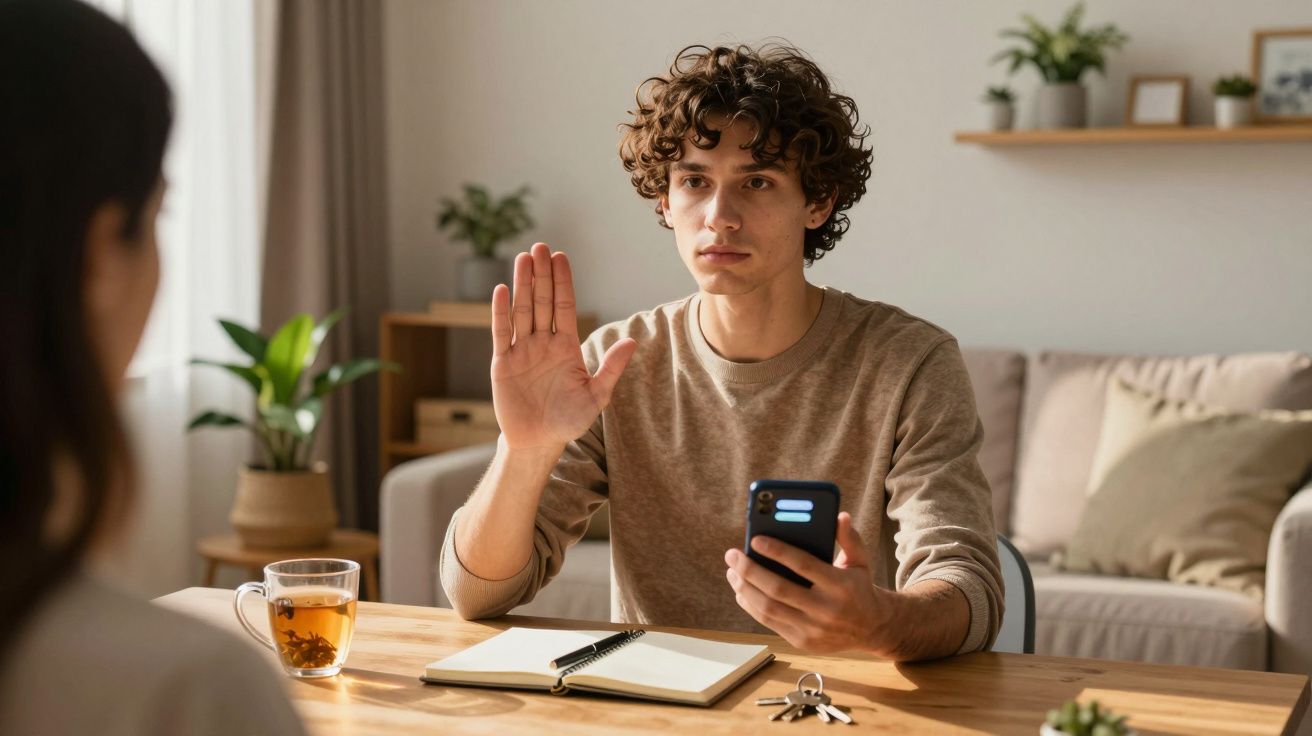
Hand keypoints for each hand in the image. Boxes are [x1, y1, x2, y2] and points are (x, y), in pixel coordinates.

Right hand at [490, 243, 636, 451]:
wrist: (538, 442)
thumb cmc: (569, 420)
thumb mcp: (596, 396)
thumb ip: (611, 368)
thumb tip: (632, 341)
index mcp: (566, 346)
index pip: (564, 306)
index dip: (562, 282)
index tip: (561, 257)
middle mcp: (543, 343)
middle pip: (542, 302)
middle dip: (541, 275)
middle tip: (540, 247)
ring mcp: (522, 350)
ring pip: (522, 311)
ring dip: (522, 285)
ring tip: (523, 258)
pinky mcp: (503, 362)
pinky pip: (502, 332)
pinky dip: (500, 312)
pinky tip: (502, 290)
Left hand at [724, 512, 893, 654]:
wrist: (872, 629)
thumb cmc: (859, 587)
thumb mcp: (861, 561)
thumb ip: (849, 538)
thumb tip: (839, 516)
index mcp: (841, 586)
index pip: (804, 565)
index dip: (777, 552)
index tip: (755, 539)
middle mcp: (826, 610)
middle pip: (779, 589)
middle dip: (750, 570)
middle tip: (732, 555)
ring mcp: (813, 629)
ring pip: (769, 608)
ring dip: (745, 588)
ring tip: (733, 571)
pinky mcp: (802, 642)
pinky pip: (770, 622)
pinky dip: (751, 606)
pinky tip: (741, 590)